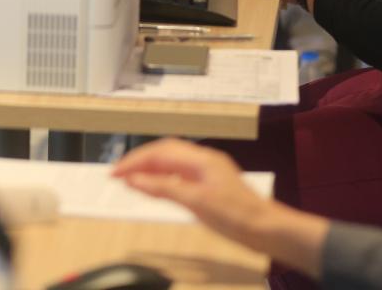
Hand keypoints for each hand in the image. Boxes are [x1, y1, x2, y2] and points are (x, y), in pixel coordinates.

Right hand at [113, 139, 268, 237]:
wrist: (266, 229)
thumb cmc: (236, 215)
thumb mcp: (196, 202)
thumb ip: (164, 188)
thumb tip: (135, 179)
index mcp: (200, 159)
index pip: (160, 152)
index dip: (135, 161)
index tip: (115, 173)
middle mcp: (203, 160)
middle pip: (164, 152)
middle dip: (139, 160)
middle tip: (118, 174)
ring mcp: (207, 172)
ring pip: (171, 162)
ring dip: (149, 168)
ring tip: (130, 179)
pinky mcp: (209, 185)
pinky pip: (179, 175)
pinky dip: (162, 179)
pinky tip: (154, 187)